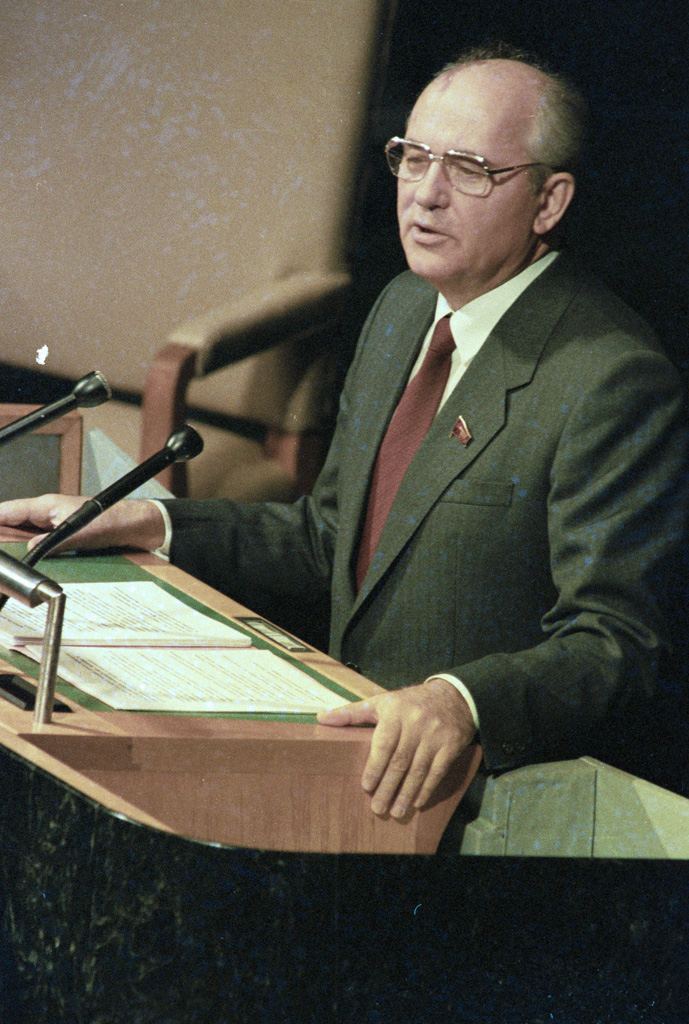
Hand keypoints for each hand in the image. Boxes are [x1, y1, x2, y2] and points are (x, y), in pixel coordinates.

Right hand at [0, 495, 165, 553]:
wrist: (131, 525)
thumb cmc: (110, 521)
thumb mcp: (79, 534)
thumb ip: (53, 542)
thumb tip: (31, 548)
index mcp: (46, 506)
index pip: (8, 511)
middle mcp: (46, 513)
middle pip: (11, 524)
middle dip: (2, 539)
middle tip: (3, 558)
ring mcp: (51, 524)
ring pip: (22, 534)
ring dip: (14, 546)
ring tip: (8, 559)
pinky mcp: (59, 535)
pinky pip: (36, 542)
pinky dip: (28, 550)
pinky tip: (25, 559)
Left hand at [317, 678, 475, 818]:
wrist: (452, 696)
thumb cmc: (409, 703)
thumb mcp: (381, 702)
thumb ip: (351, 713)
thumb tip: (321, 718)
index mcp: (396, 712)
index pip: (384, 744)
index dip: (375, 767)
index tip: (366, 786)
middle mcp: (416, 723)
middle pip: (400, 761)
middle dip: (388, 787)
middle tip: (378, 808)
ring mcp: (435, 735)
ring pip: (419, 769)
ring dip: (406, 793)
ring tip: (396, 812)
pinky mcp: (451, 745)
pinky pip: (438, 771)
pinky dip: (427, 789)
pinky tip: (417, 802)